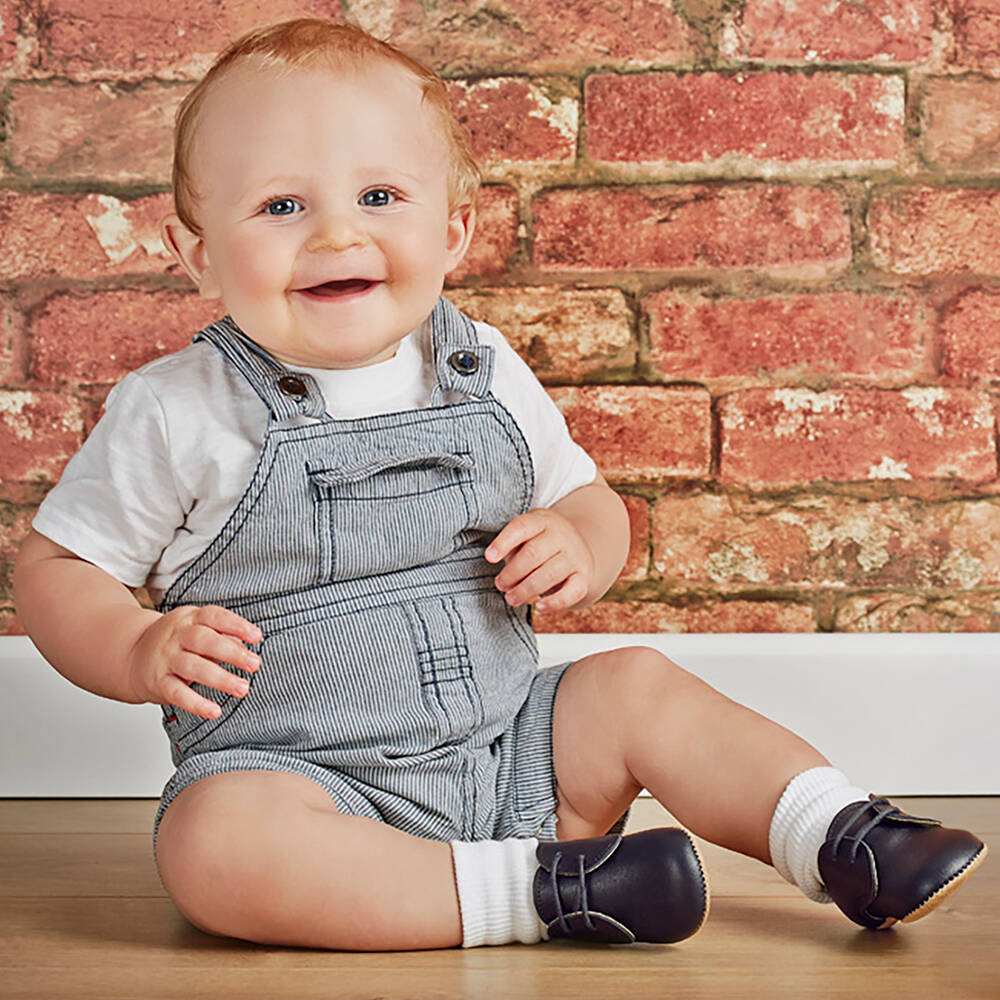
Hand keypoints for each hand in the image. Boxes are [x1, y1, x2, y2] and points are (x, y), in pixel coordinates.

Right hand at [126, 605, 262, 719]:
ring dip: (220, 679)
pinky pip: (177, 693)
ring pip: (193, 667)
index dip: (237, 625)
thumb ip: (222, 638)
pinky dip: (196, 703)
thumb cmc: (177, 643)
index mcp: (190, 618)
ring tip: (243, 689)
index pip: (215, 616)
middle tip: (255, 664)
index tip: (257, 637)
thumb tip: (246, 650)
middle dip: (232, 653)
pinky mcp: (157, 681)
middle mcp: (176, 636)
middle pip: (205, 641)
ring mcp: (165, 658)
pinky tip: (214, 711)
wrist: (131, 655)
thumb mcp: (198, 631)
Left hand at [485, 508, 595, 611]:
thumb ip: (513, 551)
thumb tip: (504, 580)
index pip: (522, 527)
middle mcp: (562, 535)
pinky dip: (554, 602)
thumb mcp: (526, 537)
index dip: (504, 542)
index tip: (489, 557)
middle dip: (512, 573)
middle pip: (533, 554)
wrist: (579, 548)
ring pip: (549, 574)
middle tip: (500, 584)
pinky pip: (571, 592)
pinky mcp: (584, 577)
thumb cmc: (541, 544)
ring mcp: (575, 556)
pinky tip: (538, 606)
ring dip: (526, 589)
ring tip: (511, 598)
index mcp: (543, 520)